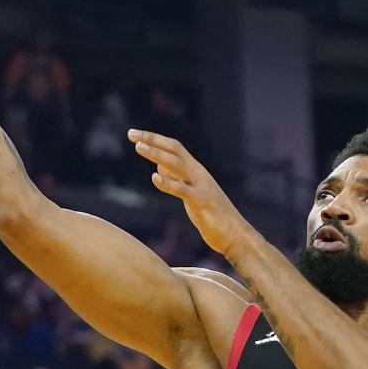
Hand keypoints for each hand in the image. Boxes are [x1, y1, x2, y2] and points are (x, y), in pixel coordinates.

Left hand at [128, 131, 250, 259]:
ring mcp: (201, 186)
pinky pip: (182, 190)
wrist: (235, 235)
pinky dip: (168, 183)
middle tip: (132, 134)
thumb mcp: (191, 194)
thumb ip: (177, 179)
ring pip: (177, 164)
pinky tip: (155, 178)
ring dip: (157, 155)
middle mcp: (199, 173)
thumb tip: (159, 165)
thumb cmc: (212, 216)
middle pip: (174, 149)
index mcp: (196, 170)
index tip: (135, 134)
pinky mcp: (202, 202)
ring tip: (139, 148)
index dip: (154, 139)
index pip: (174, 147)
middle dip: (152, 140)